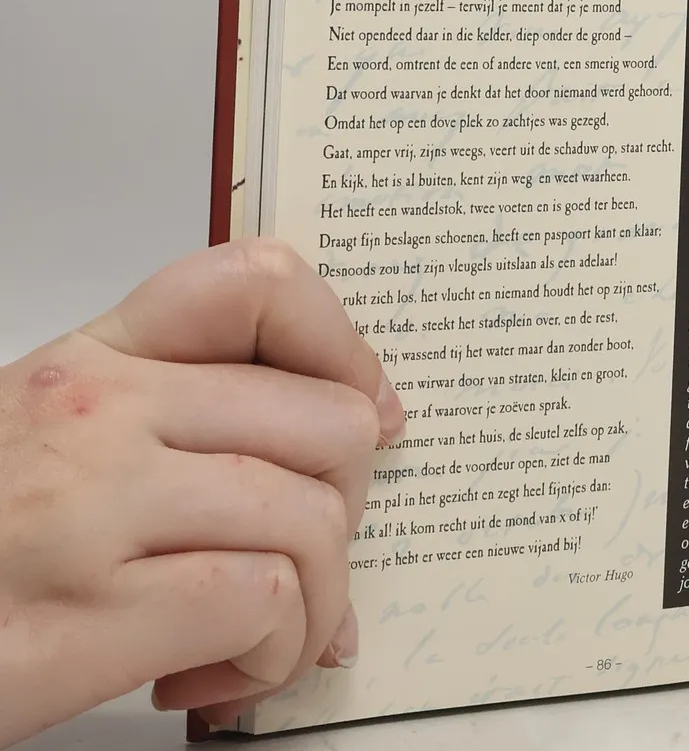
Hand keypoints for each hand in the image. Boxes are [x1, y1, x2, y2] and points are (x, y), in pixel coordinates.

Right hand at [0, 241, 403, 745]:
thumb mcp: (49, 446)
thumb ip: (171, 427)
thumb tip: (335, 456)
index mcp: (92, 363)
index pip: (256, 282)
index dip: (343, 344)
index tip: (367, 414)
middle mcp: (98, 416)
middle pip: (325, 419)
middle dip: (347, 508)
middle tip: (305, 565)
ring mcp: (90, 511)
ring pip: (311, 516)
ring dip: (316, 602)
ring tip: (263, 641)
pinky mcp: (81, 620)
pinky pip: (263, 601)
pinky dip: (271, 654)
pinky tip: (220, 678)